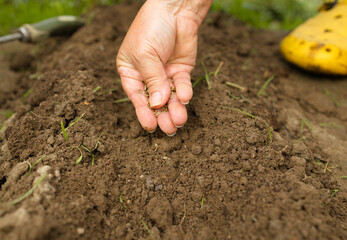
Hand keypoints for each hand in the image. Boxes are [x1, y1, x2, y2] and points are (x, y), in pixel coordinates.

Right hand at [116, 0, 211, 135]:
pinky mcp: (181, 71)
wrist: (175, 10)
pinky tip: (185, 98)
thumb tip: (157, 104)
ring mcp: (165, 74)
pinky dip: (184, 92)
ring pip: (170, 97)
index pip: (136, 97)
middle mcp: (147, 76)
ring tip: (179, 121)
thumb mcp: (146, 55)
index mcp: (130, 72)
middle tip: (169, 129)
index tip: (151, 127)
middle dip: (162, 115)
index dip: (144, 113)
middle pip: (154, 101)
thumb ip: (152, 80)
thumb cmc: (152, 28)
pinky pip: (182, 85)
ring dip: (175, 109)